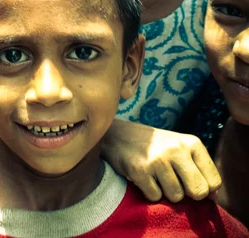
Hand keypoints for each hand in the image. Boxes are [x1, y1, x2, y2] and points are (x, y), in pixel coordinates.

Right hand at [103, 119, 221, 202]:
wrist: (117, 134)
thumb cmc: (153, 145)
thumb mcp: (179, 147)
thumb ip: (199, 169)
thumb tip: (213, 197)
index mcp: (192, 143)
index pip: (214, 182)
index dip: (203, 189)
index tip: (189, 183)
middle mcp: (176, 149)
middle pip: (198, 192)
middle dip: (187, 194)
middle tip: (173, 183)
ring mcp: (157, 160)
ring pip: (176, 196)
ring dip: (165, 192)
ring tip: (155, 176)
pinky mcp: (139, 170)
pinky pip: (155, 196)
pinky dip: (149, 191)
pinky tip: (143, 177)